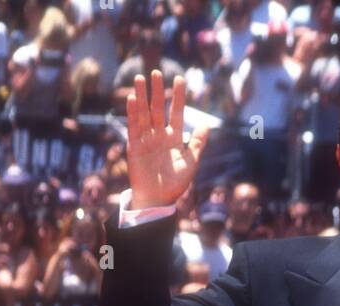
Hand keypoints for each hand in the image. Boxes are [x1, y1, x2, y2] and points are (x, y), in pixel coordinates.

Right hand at [126, 70, 211, 208]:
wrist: (158, 200)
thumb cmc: (175, 185)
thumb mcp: (190, 163)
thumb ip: (197, 144)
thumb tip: (207, 125)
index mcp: (174, 138)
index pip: (176, 112)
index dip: (178, 96)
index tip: (180, 79)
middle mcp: (159, 136)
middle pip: (157, 109)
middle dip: (157, 91)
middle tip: (156, 72)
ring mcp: (146, 140)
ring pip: (144, 114)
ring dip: (142, 96)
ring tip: (141, 79)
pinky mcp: (134, 147)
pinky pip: (133, 127)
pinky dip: (132, 113)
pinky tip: (132, 98)